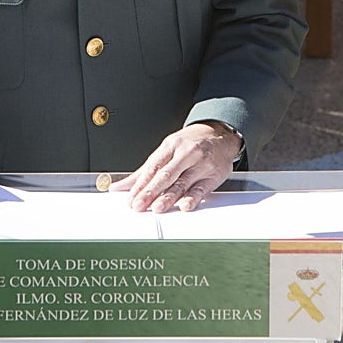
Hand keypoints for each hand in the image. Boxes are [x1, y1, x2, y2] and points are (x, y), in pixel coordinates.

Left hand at [108, 122, 241, 212]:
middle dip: (150, 192)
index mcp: (171, 145)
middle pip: (165, 175)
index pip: (153, 167)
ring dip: (168, 197)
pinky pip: (202, 188)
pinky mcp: (214, 175)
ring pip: (182, 182)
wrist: (220, 134)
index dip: (140, 184)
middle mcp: (185, 153)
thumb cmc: (190, 143)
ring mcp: (201, 164)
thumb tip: (122, 186)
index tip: (131, 198)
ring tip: (157, 208)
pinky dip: (192, 197)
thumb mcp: (168, 149)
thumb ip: (145, 170)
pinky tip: (184, 205)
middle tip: (138, 205)